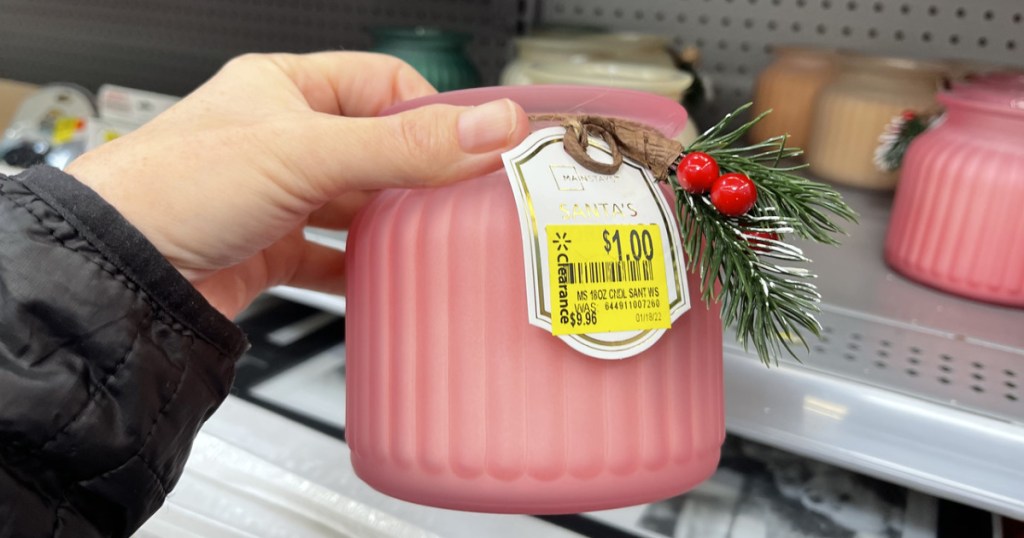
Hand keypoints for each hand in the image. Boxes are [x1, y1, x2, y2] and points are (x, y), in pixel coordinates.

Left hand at [66, 52, 528, 317]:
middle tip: (462, 195)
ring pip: (355, 204)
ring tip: (431, 238)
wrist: (119, 275)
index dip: (431, 109)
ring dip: (390, 223)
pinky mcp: (269, 249)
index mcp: (283, 87)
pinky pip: (331, 256)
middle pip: (375, 148)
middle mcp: (279, 138)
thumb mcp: (306, 153)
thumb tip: (490, 129)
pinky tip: (383, 278)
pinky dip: (359, 269)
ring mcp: (275, 196)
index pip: (381, 83)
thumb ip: (405, 146)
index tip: (473, 142)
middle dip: (416, 173)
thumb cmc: (174, 188)